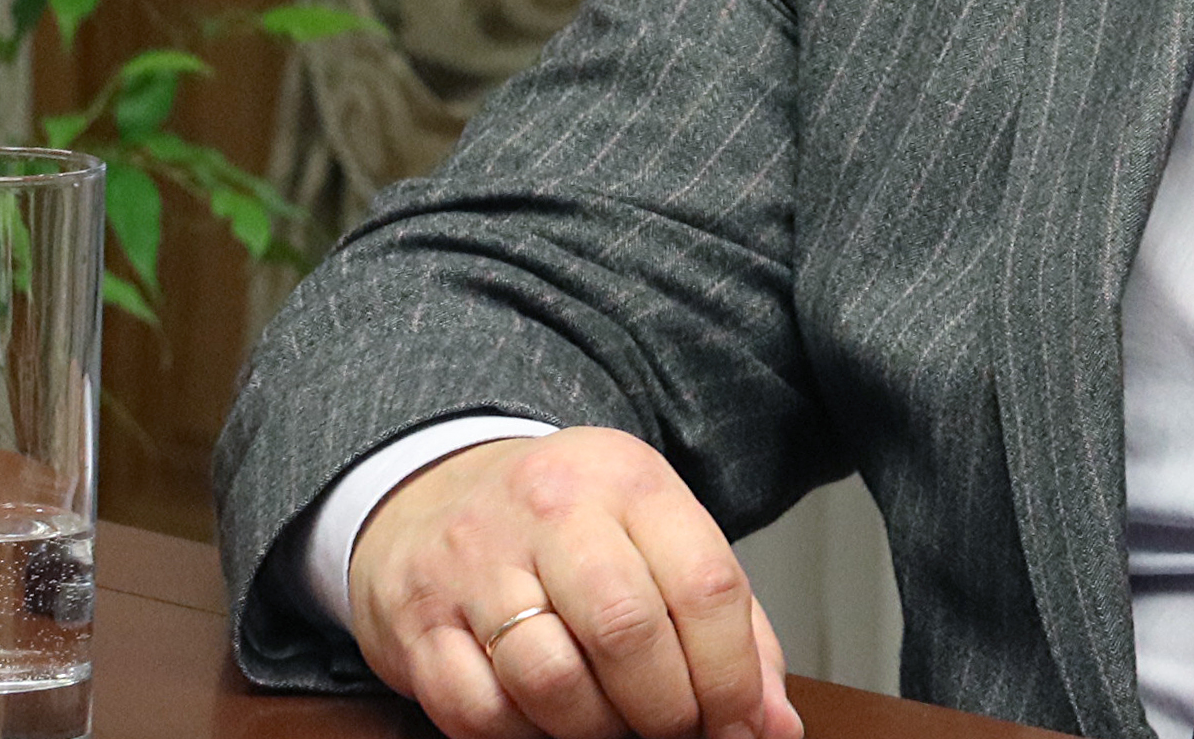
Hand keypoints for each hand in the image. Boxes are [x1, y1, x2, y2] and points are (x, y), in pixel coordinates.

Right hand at [346, 426, 805, 738]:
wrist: (434, 489)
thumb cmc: (571, 527)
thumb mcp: (660, 535)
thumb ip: (731, 626)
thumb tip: (773, 725)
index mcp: (628, 481)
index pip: (703, 584)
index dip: (733, 675)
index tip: (742, 724)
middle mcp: (549, 510)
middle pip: (626, 630)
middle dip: (668, 710)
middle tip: (680, 731)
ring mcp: (474, 564)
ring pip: (550, 678)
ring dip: (598, 730)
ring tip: (616, 727)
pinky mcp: (420, 623)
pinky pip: (477, 710)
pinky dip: (525, 736)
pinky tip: (547, 723)